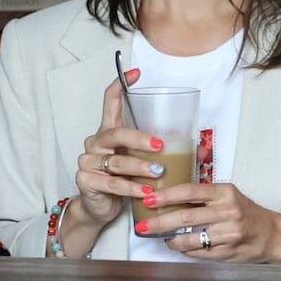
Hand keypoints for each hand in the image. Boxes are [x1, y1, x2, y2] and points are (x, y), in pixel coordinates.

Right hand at [71, 68, 166, 225]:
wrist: (99, 207)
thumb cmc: (122, 179)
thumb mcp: (137, 160)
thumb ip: (154, 150)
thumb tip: (195, 144)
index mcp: (108, 131)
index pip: (110, 101)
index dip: (121, 85)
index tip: (137, 73)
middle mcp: (95, 142)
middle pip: (115, 133)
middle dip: (139, 138)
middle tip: (160, 145)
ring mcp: (87, 161)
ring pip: (116, 161)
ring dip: (140, 167)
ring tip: (159, 173)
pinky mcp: (85, 181)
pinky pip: (112, 183)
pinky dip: (131, 188)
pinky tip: (145, 191)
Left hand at [140, 182, 280, 262]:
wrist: (272, 235)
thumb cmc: (246, 212)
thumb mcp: (228, 197)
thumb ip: (204, 197)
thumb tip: (168, 198)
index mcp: (225, 193)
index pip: (189, 191)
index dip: (166, 195)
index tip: (148, 199)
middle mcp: (228, 211)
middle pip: (185, 216)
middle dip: (159, 222)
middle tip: (142, 225)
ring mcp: (228, 234)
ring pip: (190, 238)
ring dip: (170, 239)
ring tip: (160, 237)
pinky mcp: (228, 252)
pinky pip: (198, 252)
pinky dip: (185, 249)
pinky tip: (178, 245)